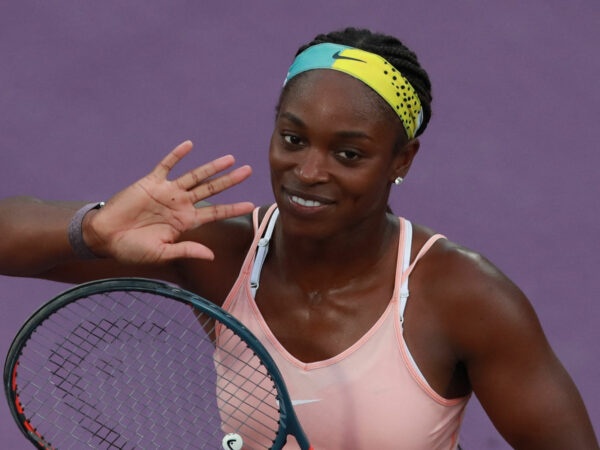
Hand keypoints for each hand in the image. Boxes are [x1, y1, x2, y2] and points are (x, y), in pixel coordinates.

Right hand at [85, 141, 253, 262]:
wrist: (105, 237)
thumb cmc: (133, 249)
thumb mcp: (162, 253)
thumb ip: (187, 250)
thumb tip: (211, 255)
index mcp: (186, 222)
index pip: (215, 213)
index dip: (233, 208)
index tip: (251, 204)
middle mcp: (180, 204)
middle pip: (211, 190)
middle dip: (230, 181)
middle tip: (248, 171)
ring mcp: (167, 192)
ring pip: (195, 176)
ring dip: (211, 167)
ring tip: (230, 159)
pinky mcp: (151, 182)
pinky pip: (166, 165)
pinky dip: (177, 155)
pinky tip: (190, 145)